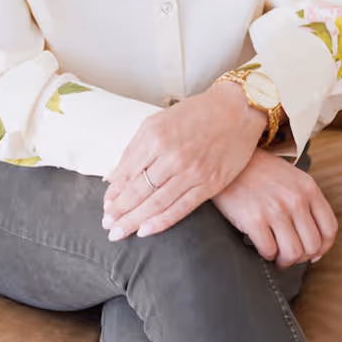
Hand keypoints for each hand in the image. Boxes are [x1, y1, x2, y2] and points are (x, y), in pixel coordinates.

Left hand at [101, 80, 268, 239]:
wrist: (236, 109)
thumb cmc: (195, 113)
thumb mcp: (158, 121)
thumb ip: (134, 149)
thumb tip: (112, 177)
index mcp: (155, 135)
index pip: (128, 172)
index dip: (114, 193)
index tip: (105, 207)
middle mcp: (172, 154)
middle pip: (139, 191)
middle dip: (120, 212)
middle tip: (107, 226)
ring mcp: (192, 171)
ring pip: (157, 203)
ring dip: (135, 221)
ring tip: (120, 232)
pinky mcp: (210, 183)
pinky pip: (181, 208)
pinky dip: (161, 222)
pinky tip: (146, 231)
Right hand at [211, 146, 337, 267]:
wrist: (227, 159)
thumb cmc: (258, 170)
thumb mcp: (290, 177)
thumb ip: (306, 202)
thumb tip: (316, 244)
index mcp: (308, 187)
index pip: (329, 228)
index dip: (323, 247)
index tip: (314, 253)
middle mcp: (295, 199)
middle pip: (312, 245)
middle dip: (301, 256)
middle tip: (289, 254)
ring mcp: (275, 209)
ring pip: (293, 253)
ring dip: (285, 260)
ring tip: (276, 255)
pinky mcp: (254, 219)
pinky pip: (269, 251)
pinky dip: (267, 254)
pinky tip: (261, 245)